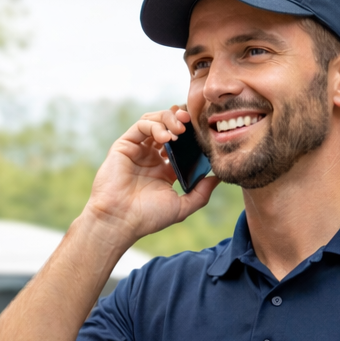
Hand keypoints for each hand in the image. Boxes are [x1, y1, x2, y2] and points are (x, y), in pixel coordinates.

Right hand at [81, 105, 221, 246]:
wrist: (120, 221)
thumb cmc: (147, 218)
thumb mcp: (181, 207)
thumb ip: (201, 194)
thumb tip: (218, 178)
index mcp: (164, 169)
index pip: (180, 143)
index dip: (191, 134)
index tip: (202, 132)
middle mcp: (150, 157)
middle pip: (167, 126)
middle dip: (181, 119)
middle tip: (191, 121)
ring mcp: (137, 150)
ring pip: (154, 121)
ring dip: (169, 119)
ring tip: (180, 129)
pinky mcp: (124, 146)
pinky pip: (141, 125)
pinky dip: (155, 125)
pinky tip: (165, 136)